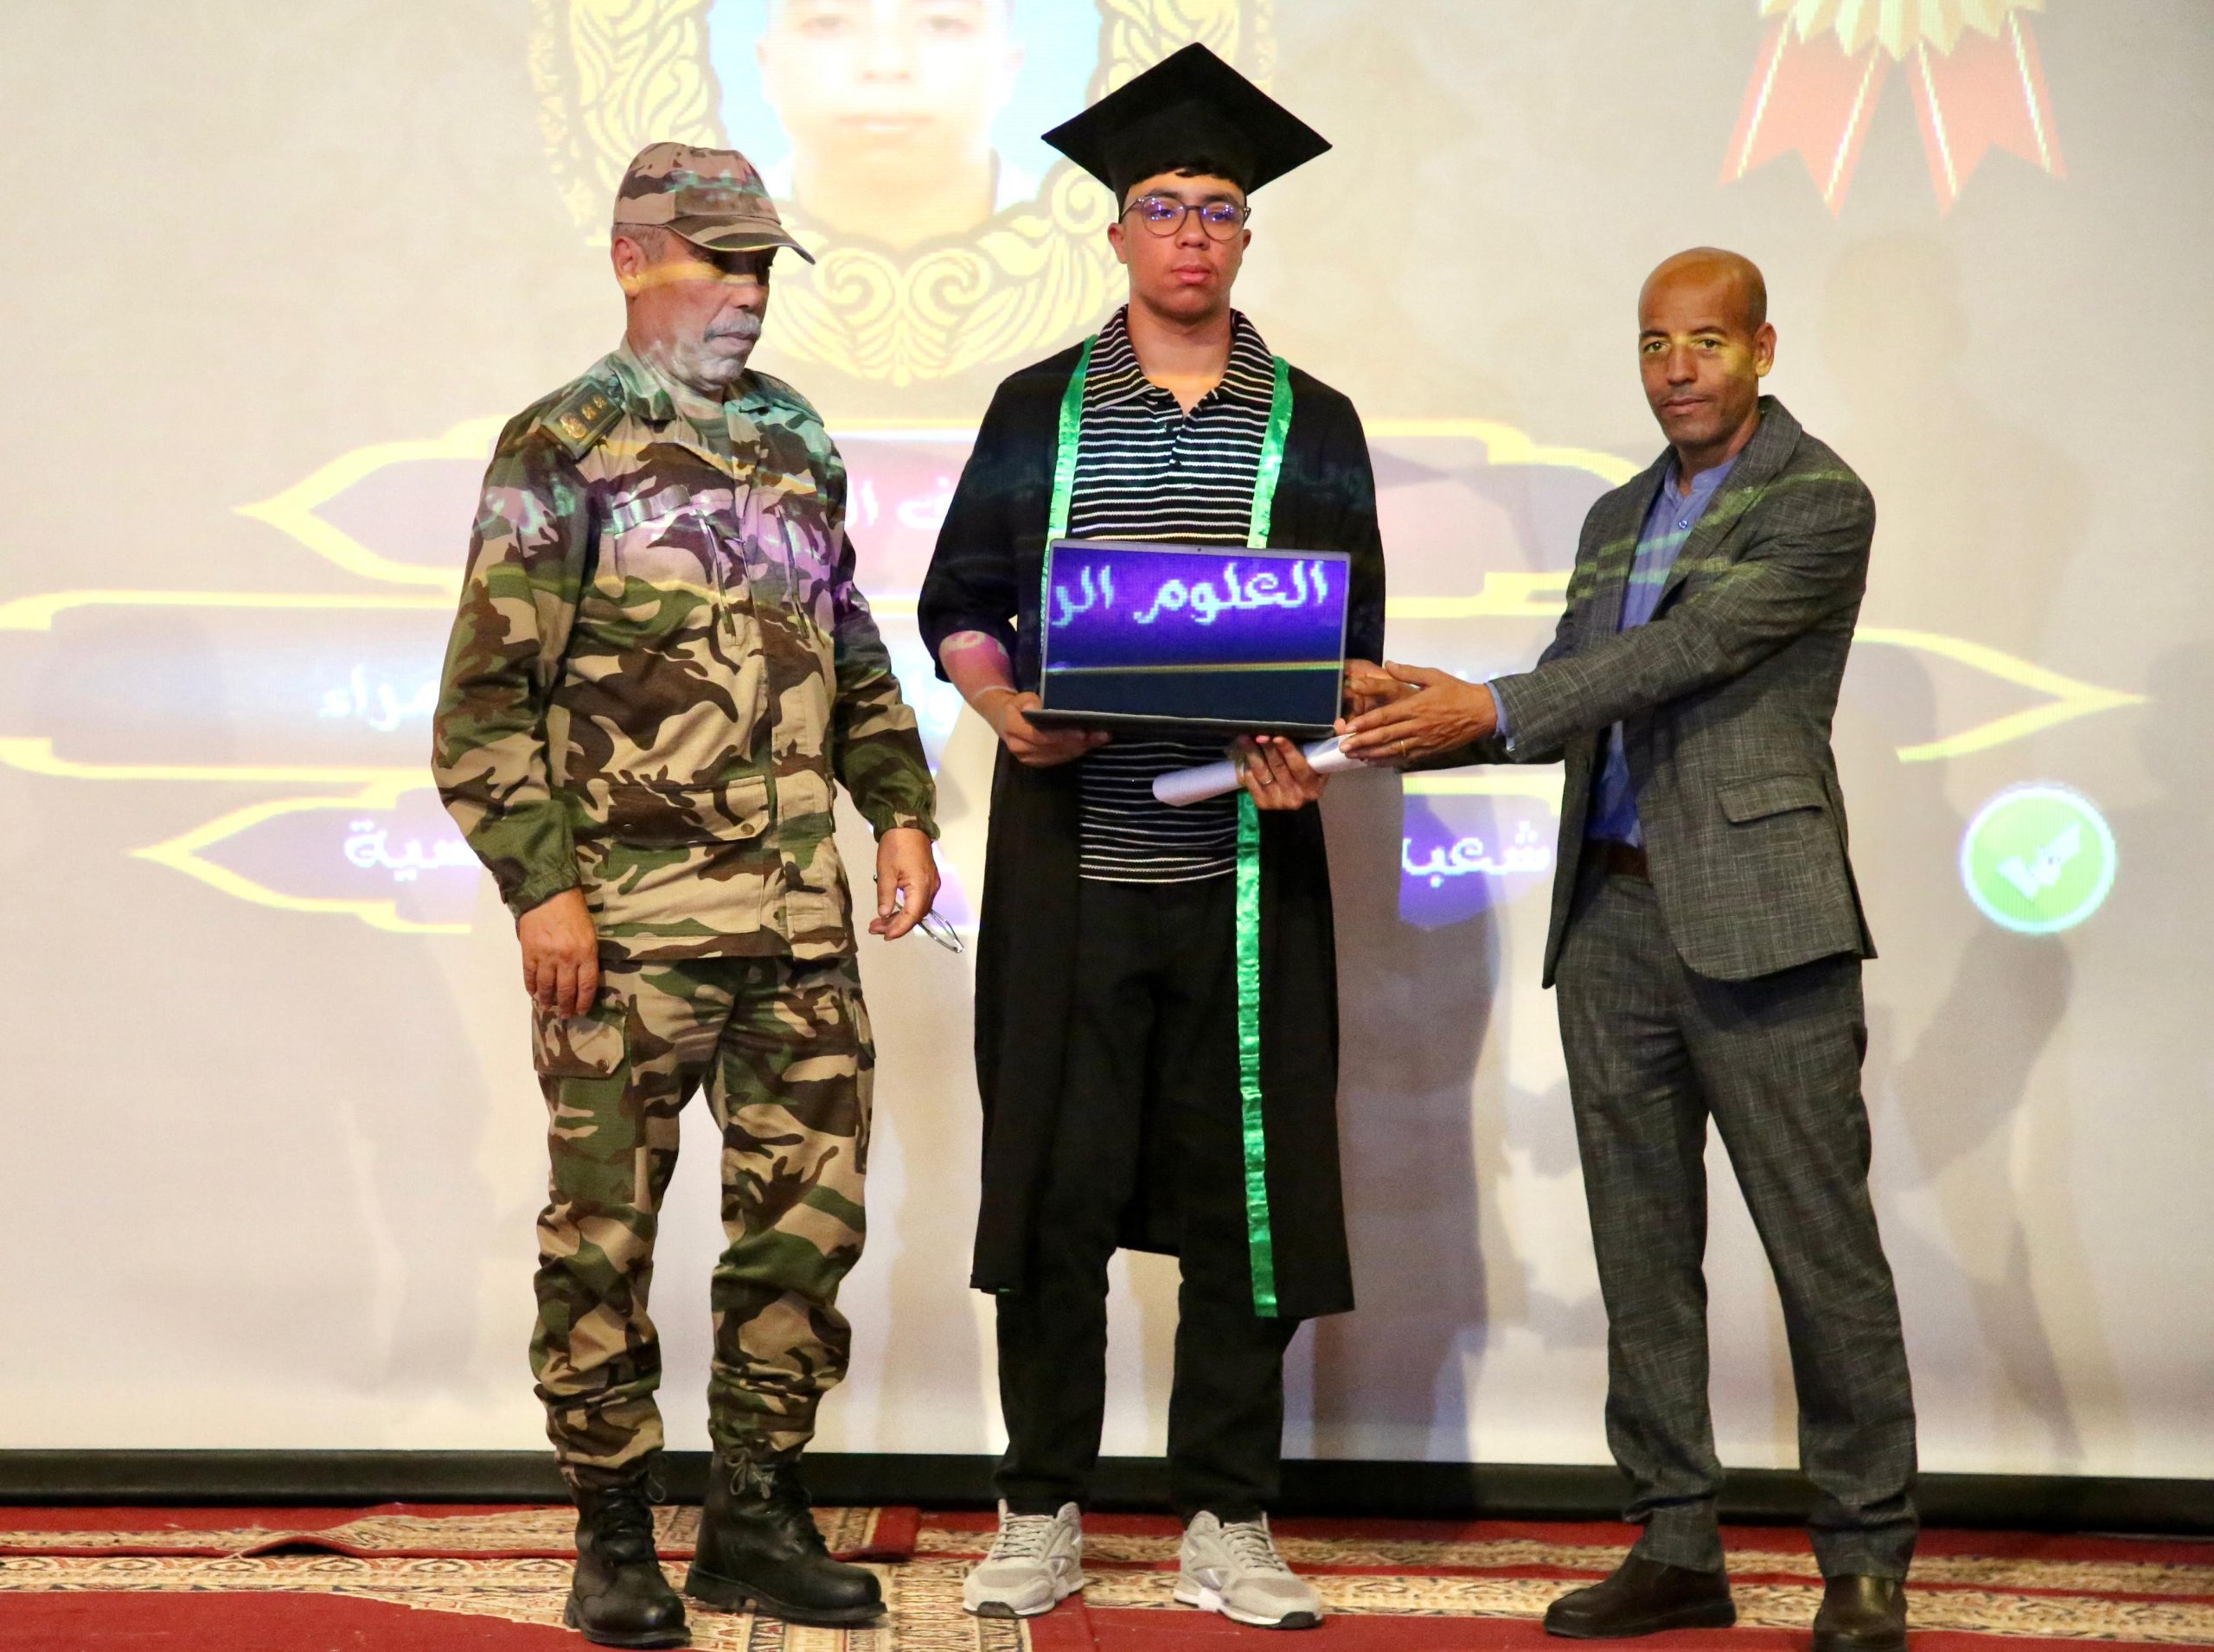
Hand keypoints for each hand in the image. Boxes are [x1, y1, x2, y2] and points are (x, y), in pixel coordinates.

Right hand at [517, 887, 598, 1015]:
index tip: (581, 1010)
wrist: (548, 894)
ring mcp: (546, 957)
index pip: (587, 985)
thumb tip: (581, 978)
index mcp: (586, 952)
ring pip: (546, 987)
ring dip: (547, 1000)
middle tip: (565, 1014)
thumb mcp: (589, 933)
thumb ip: (586, 955)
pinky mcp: (529, 952)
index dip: (584, 1001)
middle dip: (566, 1006)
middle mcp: (566, 958)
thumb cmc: (574, 911)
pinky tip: (534, 994)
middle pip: (566, 990)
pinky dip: (531, 988)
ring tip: (549, 1006)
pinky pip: (529, 976)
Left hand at [870, 826, 939, 939]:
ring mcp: (932, 885)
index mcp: (921, 886)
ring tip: (880, 923)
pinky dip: (906, 909)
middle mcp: (931, 889)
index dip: (898, 929)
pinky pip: (919, 902)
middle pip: (916, 916)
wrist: (908, 826)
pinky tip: (893, 911)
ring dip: (900, 918)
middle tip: (875, 929)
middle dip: (896, 925)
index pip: (912, 916)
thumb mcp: (885, 871)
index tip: (884, 935)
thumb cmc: (895, 846)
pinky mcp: (929, 881)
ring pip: (918, 910)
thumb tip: (884, 914)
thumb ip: (885, 895)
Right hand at [980, 687, 1109, 766]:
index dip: (1062, 736)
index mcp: (1013, 729)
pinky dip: (1075, 752)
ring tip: (1100, 738)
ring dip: (1081, 748)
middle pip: (1053, 748)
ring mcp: (1028, 758)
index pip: (1040, 736)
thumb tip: (1033, 707)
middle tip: (1100, 735)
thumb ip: (1028, 700)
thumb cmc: (1016, 706)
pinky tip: (1089, 745)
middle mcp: (1020, 747)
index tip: (1082, 732)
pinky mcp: (1037, 763)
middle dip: (1079, 742)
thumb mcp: (1020, 697)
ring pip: (1059, 755)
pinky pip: (1059, 759)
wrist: (1004, 719)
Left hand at [1234, 735, 1327, 809]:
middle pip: (1278, 767)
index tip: (1277, 736)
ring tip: (1246, 739)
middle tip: (1259, 733)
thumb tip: (1341, 723)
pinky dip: (1248, 768)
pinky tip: (1245, 756)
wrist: (1296, 798)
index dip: (1288, 750)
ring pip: (1263, 773)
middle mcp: (1296, 798)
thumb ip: (1332, 742)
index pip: (1299, 766)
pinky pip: (1252, 782)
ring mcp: (1278, 802)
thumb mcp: (1322, 762)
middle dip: (1267, 748)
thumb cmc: (1311, 774)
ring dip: (1253, 754)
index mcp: (1313, 787)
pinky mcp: (1263, 804)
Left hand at [1335, 662, 1497, 763]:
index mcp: (1416, 705)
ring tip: (1353, 757)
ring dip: (1371, 754)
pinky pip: (1405, 758)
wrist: (1482, 712)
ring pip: (1393, 750)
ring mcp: (1423, 740)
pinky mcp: (1429, 750)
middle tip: (1343, 747)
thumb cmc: (1457, 692)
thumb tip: (1387, 665)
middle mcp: (1417, 725)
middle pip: (1385, 736)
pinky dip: (1388, 761)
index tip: (1349, 728)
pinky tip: (1374, 762)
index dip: (1365, 723)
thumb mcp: (1434, 676)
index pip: (1385, 716)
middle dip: (1362, 742)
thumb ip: (1409, 672)